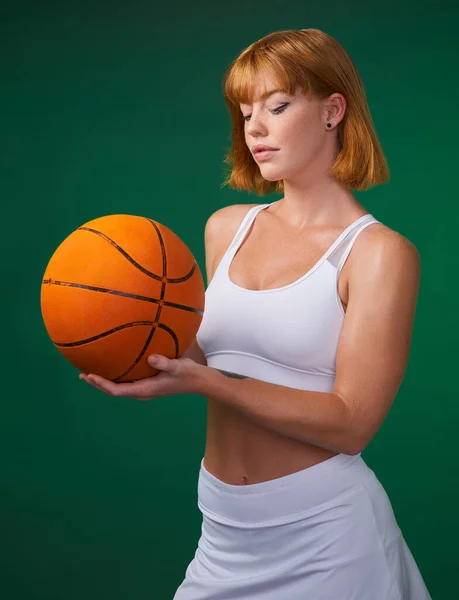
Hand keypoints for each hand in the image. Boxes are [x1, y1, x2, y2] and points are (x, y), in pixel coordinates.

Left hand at [79, 354, 205, 400]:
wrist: (198, 381)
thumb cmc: (188, 374)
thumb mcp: (178, 367)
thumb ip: (165, 363)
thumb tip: (151, 358)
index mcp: (145, 390)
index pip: (117, 390)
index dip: (102, 384)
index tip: (90, 376)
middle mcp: (141, 392)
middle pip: (113, 391)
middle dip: (97, 384)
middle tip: (82, 374)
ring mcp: (144, 389)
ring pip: (118, 388)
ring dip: (103, 382)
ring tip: (90, 373)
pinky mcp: (147, 384)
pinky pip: (126, 382)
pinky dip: (115, 376)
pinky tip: (112, 366)